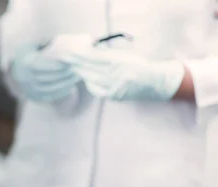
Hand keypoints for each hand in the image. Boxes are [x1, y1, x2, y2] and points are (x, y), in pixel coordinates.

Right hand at [11, 44, 80, 102]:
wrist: (14, 72)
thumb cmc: (27, 56)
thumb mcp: (33, 46)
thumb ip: (47, 44)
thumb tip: (63, 42)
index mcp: (27, 64)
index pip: (45, 65)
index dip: (59, 64)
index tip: (72, 61)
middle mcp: (27, 78)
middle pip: (50, 77)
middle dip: (66, 74)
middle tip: (78, 68)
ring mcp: (30, 89)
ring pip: (51, 88)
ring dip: (66, 83)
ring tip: (77, 77)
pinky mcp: (34, 97)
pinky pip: (50, 96)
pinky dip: (61, 92)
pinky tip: (70, 87)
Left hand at [63, 47, 184, 100]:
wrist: (154, 82)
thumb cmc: (138, 65)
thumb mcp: (125, 56)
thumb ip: (108, 54)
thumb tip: (89, 52)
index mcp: (120, 61)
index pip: (96, 58)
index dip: (83, 56)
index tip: (74, 53)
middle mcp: (117, 74)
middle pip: (92, 69)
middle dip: (79, 65)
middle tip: (70, 62)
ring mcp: (116, 87)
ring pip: (93, 80)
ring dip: (83, 74)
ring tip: (76, 69)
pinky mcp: (115, 96)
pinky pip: (97, 90)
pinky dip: (91, 85)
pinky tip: (87, 80)